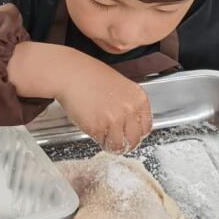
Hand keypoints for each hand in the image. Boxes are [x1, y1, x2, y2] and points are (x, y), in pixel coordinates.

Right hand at [7, 42, 151, 152]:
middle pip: (134, 140)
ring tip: (103, 136)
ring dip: (110, 143)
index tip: (129, 136)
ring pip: (118, 145)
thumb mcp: (121, 87)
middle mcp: (130, 109)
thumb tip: (131, 125)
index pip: (146, 128)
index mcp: (139, 99)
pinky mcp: (98, 126)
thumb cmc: (91, 77)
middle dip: (125, 144)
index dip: (136, 134)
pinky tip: (93, 128)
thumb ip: (129, 105)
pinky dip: (97, 139)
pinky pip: (102, 142)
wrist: (72, 73)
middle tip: (116, 142)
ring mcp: (114, 119)